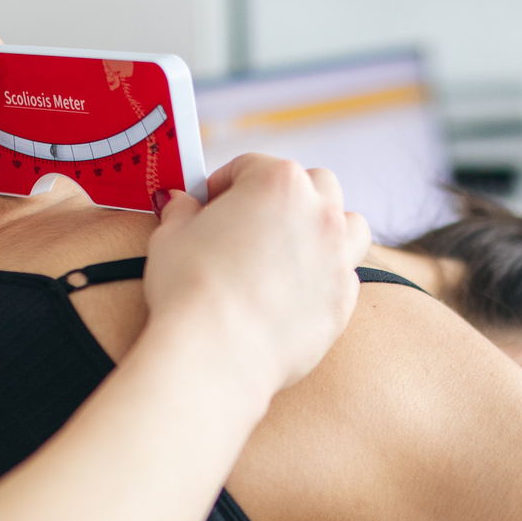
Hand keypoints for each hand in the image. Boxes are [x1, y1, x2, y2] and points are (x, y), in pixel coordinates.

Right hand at [141, 153, 371, 399]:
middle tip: (254, 222)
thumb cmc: (189, 288)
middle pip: (315, 185)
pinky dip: (325, 278)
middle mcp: (319, 213)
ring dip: (327, 229)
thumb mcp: (170, 236)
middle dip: (286, 196)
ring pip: (350, 225)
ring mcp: (339, 258)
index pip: (253, 167)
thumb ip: (181, 212)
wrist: (217, 353)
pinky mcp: (344, 301)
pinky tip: (295, 293)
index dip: (225, 184)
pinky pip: (344, 277)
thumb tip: (180, 204)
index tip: (210, 204)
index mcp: (278, 182)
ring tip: (294, 249)